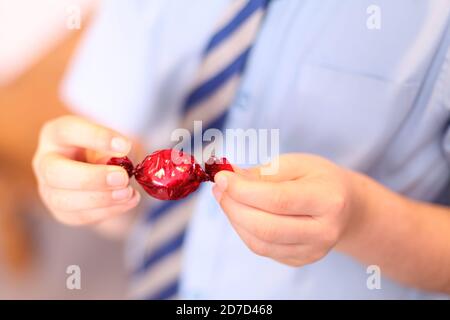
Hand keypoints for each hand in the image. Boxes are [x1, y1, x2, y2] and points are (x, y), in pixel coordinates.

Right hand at [32, 115, 140, 225]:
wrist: (108, 174)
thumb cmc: (110, 150)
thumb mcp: (117, 143)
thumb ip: (117, 150)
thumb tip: (119, 160)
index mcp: (56, 134)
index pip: (68, 131)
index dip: (97, 137)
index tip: (125, 145)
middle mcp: (45, 161)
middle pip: (56, 172)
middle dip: (93, 177)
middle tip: (122, 177)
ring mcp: (49, 189)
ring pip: (64, 200)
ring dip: (101, 198)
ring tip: (128, 192)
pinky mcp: (62, 212)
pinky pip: (81, 215)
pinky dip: (108, 210)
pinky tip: (129, 201)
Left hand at [212, 154, 361, 266]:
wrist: (346, 207)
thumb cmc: (320, 179)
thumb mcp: (297, 163)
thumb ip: (263, 173)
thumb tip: (228, 179)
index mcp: (328, 200)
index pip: (279, 200)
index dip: (244, 190)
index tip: (222, 177)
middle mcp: (324, 232)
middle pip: (266, 227)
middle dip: (234, 207)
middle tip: (219, 188)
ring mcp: (312, 251)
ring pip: (260, 243)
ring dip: (234, 219)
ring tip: (226, 198)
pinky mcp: (300, 261)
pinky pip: (262, 249)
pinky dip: (243, 230)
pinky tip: (240, 212)